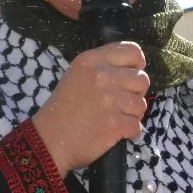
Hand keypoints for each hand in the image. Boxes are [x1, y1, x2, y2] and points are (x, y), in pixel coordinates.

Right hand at [31, 42, 148, 174]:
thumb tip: (136, 69)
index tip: (130, 77)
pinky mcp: (114, 123)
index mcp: (91, 60)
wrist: (50, 140)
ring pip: (141, 105)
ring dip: (131, 115)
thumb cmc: (64, 108)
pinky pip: (136, 126)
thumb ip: (103, 67)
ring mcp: (109, 100)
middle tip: (118, 104)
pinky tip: (113, 132)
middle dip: (135, 94)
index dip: (137, 66)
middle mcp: (102, 76)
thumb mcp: (77, 75)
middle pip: (142, 80)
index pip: (133, 52)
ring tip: (113, 119)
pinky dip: (128, 132)